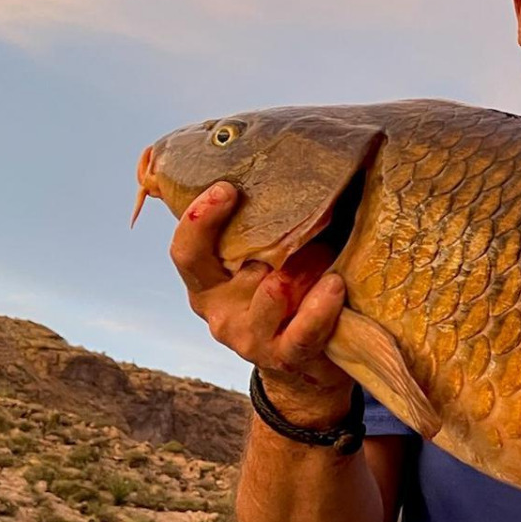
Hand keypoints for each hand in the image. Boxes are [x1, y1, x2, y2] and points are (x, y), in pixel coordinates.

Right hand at [169, 182, 353, 424]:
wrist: (308, 367)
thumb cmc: (291, 294)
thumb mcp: (268, 262)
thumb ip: (262, 226)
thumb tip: (285, 155)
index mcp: (207, 283)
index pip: (186, 251)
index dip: (198, 219)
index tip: (226, 186)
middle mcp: (219, 311)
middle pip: (215, 267)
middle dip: (230, 229)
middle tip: (251, 196)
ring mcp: (249, 338)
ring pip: (269, 293)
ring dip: (299, 267)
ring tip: (323, 249)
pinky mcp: (285, 356)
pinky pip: (302, 330)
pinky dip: (320, 306)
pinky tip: (334, 285)